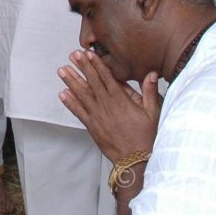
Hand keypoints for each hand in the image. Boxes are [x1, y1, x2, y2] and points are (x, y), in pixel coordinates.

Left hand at [58, 48, 161, 162]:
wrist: (135, 160)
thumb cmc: (146, 137)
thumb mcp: (153, 113)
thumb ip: (150, 92)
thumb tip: (151, 73)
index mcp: (121, 100)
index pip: (106, 78)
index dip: (96, 64)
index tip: (88, 54)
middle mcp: (107, 106)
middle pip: (92, 82)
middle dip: (82, 67)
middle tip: (72, 55)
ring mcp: (98, 116)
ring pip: (82, 95)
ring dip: (71, 82)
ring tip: (62, 70)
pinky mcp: (92, 127)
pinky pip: (79, 112)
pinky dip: (70, 103)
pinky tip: (63, 94)